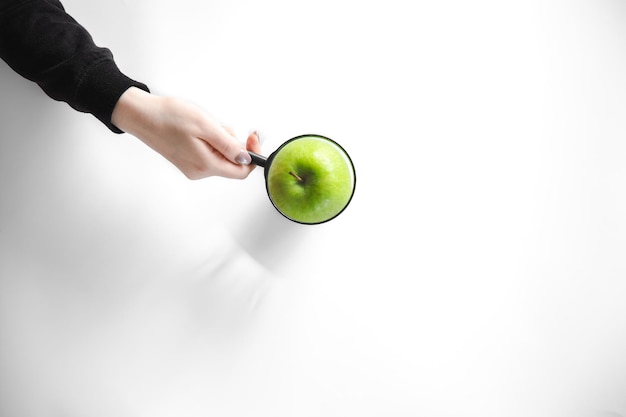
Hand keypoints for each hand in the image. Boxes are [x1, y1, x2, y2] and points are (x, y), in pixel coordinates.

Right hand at [111, 87, 260, 178]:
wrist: (140, 114)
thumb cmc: (169, 116)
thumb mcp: (205, 125)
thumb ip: (228, 145)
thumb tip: (246, 158)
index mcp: (205, 165)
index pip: (241, 171)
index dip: (252, 155)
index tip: (252, 137)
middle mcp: (199, 172)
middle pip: (231, 163)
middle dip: (232, 143)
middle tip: (218, 124)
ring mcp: (192, 168)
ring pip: (220, 156)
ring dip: (220, 140)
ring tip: (203, 124)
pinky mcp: (187, 161)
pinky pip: (209, 153)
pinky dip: (210, 140)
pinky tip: (196, 129)